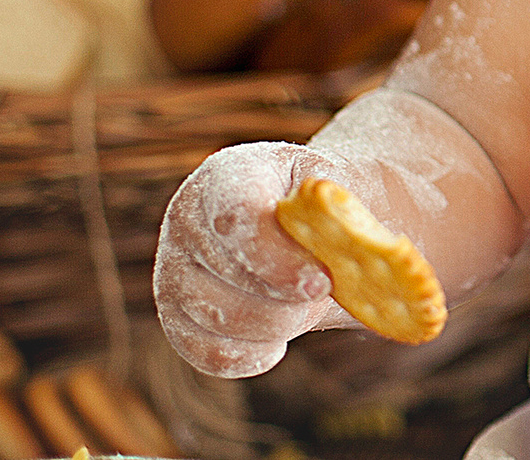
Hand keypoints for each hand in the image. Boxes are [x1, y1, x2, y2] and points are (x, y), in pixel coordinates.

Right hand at [153, 141, 349, 377]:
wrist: (309, 228)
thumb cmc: (326, 208)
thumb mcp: (339, 194)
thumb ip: (341, 214)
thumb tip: (357, 240)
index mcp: (229, 174)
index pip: (237, 215)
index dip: (277, 256)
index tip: (321, 282)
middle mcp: (187, 216)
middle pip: (229, 273)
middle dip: (287, 296)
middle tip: (325, 291)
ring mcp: (172, 268)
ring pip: (216, 317)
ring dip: (275, 325)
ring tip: (306, 306)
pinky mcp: (175, 316)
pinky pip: (207, 352)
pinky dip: (250, 354)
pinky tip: (278, 342)